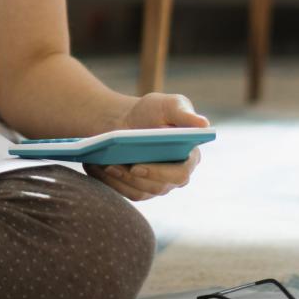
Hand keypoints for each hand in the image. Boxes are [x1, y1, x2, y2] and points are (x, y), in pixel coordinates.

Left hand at [86, 93, 209, 200]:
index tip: (137, 167)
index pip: (180, 173)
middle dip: (133, 178)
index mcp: (189, 157)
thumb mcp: (168, 105)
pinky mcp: (139, 190)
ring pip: (140, 191)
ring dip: (118, 180)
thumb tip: (203, 125)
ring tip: (101, 164)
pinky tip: (95, 167)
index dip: (159, 174)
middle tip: (113, 166)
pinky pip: (124, 193)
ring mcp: (157, 186)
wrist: (125, 121)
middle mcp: (176, 176)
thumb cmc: (151, 111)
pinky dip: (109, 182)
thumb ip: (184, 113)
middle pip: (158, 187)